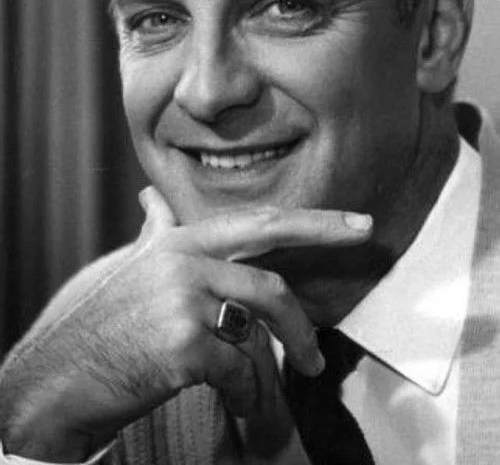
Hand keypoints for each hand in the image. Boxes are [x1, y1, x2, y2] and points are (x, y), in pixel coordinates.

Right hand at [0, 188, 371, 460]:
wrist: (63, 376)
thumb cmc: (106, 324)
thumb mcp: (132, 268)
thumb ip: (154, 232)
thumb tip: (153, 200)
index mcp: (179, 241)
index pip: (256, 222)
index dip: (310, 220)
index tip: (355, 222)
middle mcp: (184, 259)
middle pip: (268, 264)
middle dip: (317, 261)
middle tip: (352, 272)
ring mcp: (183, 297)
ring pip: (261, 319)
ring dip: (290, 348)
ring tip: (304, 371)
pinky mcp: (183, 341)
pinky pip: (239, 367)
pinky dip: (248, 392)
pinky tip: (241, 404)